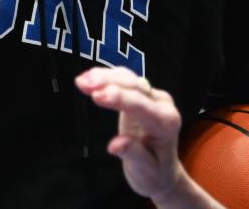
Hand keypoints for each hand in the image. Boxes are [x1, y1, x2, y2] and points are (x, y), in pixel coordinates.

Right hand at [76, 67, 184, 202]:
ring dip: (103, 76)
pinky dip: (105, 76)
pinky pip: (123, 79)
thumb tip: (116, 145)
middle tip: (84, 84)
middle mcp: (162, 105)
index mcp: (167, 123)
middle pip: (134, 85)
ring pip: (127, 78)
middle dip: (108, 82)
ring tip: (81, 81)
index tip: (97, 96)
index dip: (119, 98)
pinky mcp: (140, 93)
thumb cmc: (155, 172)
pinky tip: (88, 77)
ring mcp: (152, 96)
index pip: (141, 105)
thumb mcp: (147, 171)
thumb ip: (134, 155)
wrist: (162, 169)